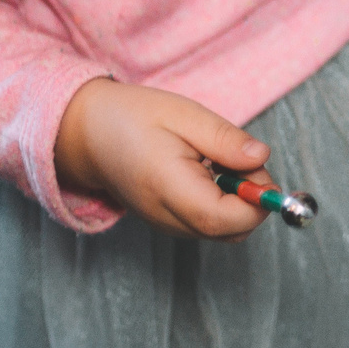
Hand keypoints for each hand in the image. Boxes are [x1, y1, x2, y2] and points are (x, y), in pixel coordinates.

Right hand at [53, 76, 271, 237]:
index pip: (227, 220)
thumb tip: (262, 159)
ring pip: (222, 230)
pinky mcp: (167, 221)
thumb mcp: (184, 115)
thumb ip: (225, 141)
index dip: (257, 202)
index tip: (261, 169)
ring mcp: (166, 224)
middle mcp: (167, 218)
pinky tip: (207, 170)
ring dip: (237, 200)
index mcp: (170, 190)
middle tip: (239, 157)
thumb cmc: (134, 118)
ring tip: (217, 159)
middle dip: (252, 199)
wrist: (87, 133)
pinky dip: (221, 201)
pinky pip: (207, 223)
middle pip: (230, 232)